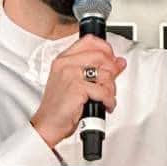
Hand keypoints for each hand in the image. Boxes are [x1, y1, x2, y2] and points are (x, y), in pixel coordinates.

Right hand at [30, 35, 126, 149]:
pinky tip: (105, 105)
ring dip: (111, 89)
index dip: (106, 48)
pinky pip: (103, 91)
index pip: (89, 41)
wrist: (48, 124)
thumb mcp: (76, 83)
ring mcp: (71, 75)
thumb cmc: (59, 107)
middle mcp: (66, 64)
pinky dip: (108, 101)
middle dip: (112, 71)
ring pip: (105, 74)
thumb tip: (118, 63)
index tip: (112, 60)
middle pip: (101, 55)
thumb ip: (96, 70)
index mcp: (63, 59)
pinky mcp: (77, 88)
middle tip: (111, 83)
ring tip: (106, 98)